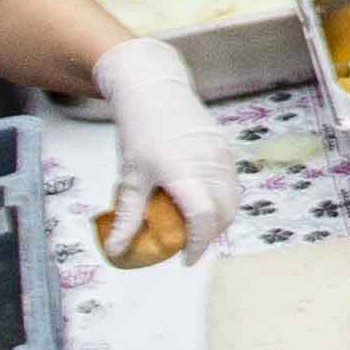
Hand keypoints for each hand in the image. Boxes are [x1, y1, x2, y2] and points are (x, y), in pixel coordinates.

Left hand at [89, 33, 232, 264]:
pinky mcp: (226, 148)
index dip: (197, 245)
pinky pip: (232, 183)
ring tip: (193, 224)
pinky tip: (200, 199)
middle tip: (188, 245)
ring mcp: (223, 155)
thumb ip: (128, 216)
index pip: (203, 219)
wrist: (154, 89)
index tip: (184, 260)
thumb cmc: (139, 131)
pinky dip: (222, 200)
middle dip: (209, 236)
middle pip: (224, 214)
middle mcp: (210, 164)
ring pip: (233, 200)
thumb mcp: (130, 177)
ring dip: (218, 219)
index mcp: (184, 172)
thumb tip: (117, 251)